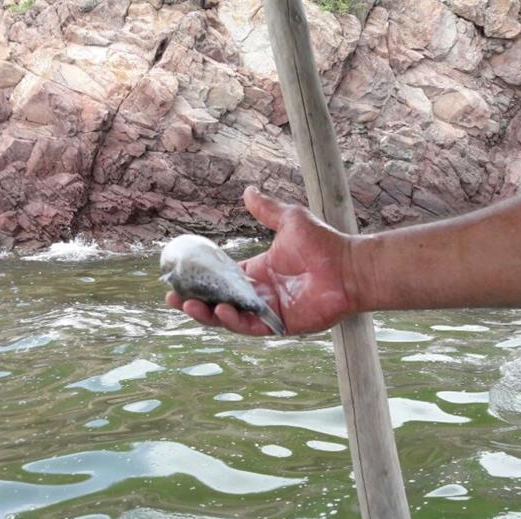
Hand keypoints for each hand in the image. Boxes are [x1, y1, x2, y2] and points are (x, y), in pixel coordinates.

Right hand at [165, 186, 358, 334]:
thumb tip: (248, 190)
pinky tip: (221, 311)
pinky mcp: (278, 325)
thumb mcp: (289, 220)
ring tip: (189, 305)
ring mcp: (267, 311)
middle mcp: (259, 294)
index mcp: (257, 272)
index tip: (178, 277)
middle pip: (217, 302)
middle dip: (193, 302)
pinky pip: (250, 327)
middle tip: (171, 297)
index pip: (221, 280)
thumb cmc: (324, 244)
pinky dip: (233, 321)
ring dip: (207, 314)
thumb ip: (266, 209)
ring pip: (228, 318)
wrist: (349, 266)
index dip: (199, 281)